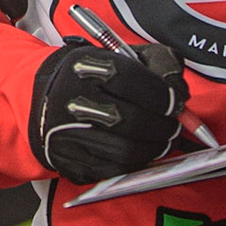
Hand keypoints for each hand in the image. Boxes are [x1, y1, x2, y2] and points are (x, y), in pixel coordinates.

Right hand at [31, 37, 188, 182]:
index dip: (164, 95)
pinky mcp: (70, 161)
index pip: (134, 81)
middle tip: (172, 126)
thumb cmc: (92, 77)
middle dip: (163, 127)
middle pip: (132, 121)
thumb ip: (158, 62)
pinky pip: (114, 171)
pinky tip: (141, 152)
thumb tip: (180, 92)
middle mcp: (74, 100)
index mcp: (86, 66)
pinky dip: (136, 164)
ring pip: (127, 151)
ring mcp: (69, 134)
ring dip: (154, 149)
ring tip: (161, 140)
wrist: (46, 99)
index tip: (175, 102)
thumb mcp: (122, 54)